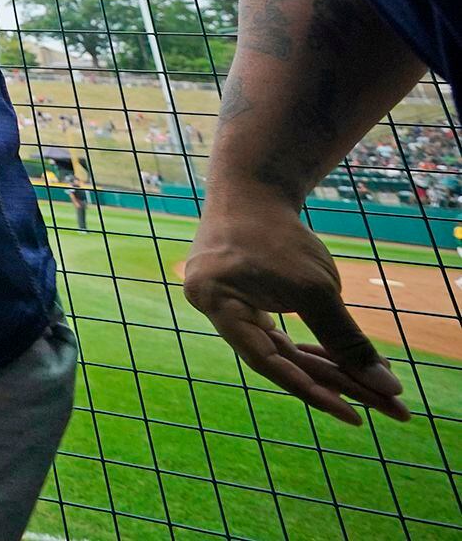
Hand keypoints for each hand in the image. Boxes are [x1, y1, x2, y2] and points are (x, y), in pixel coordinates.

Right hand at [182, 197, 410, 425]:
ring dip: (325, 366)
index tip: (356, 414)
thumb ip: (345, 340)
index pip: (267, 361)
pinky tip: (334, 360)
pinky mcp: (240, 296)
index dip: (313, 391)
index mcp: (218, 304)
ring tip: (371, 388)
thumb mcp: (316, 289)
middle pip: (278, 359)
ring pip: (279, 347)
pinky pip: (274, 332)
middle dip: (334, 382)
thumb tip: (386, 387)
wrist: (252, 187)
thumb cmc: (278, 233)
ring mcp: (225, 302)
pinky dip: (307, 346)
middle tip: (386, 407)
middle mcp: (214, 308)